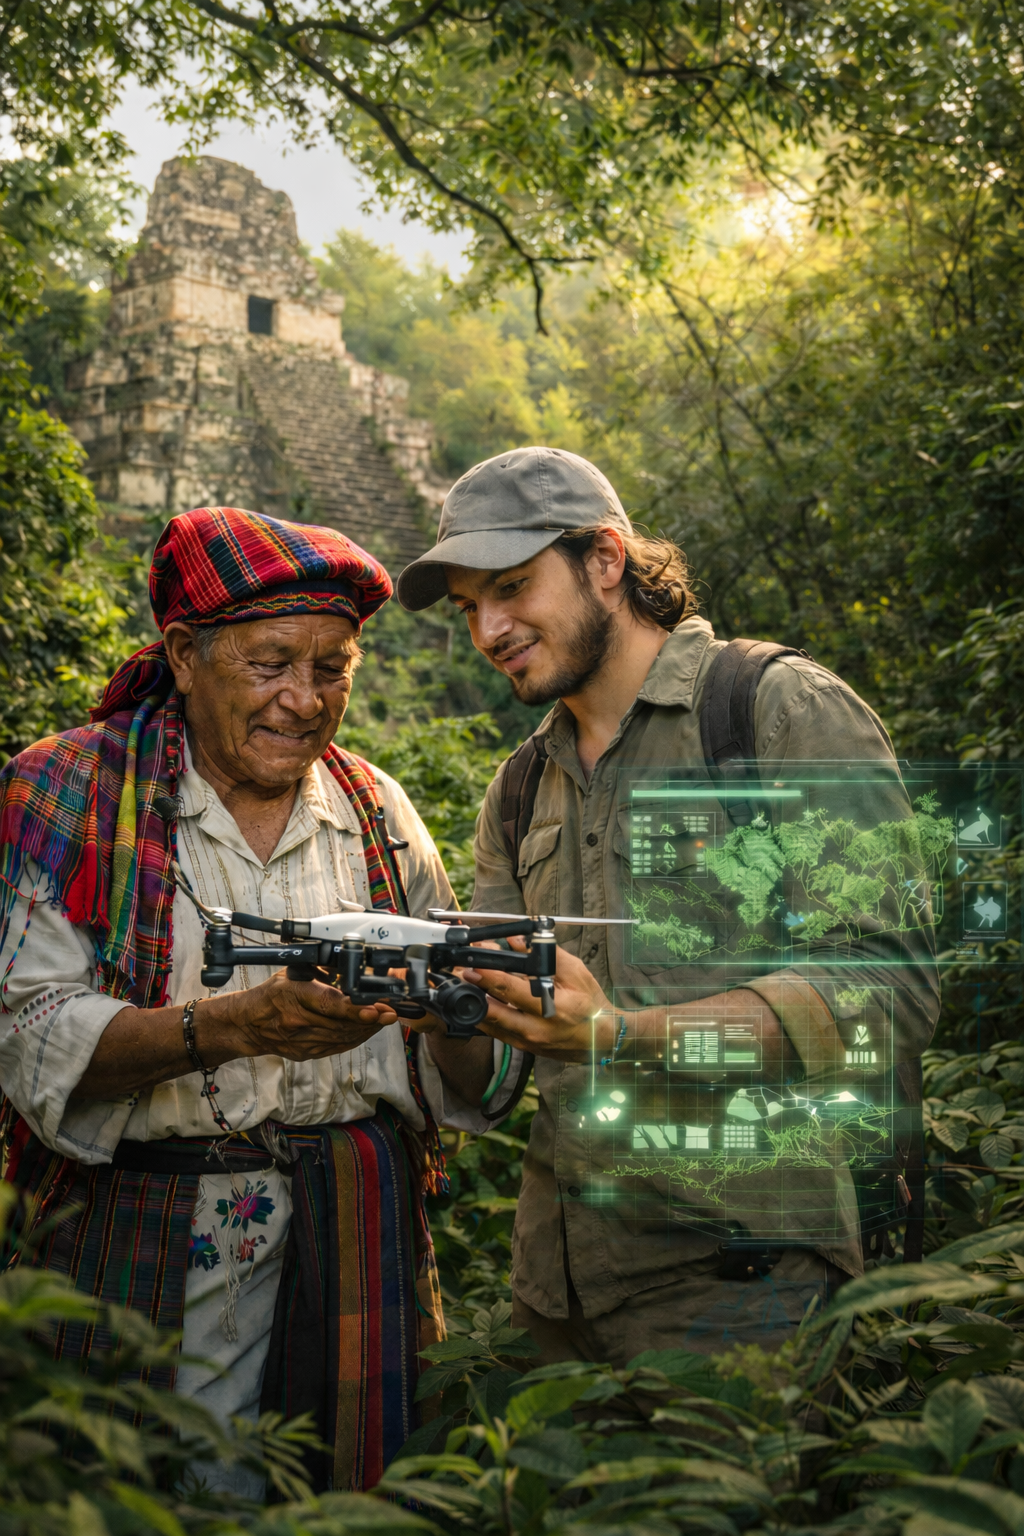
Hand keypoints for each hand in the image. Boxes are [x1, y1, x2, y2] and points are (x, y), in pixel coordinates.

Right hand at [222, 968, 397, 1060]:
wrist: (247, 1024)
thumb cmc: (271, 994)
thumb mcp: (292, 972)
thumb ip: (321, 969)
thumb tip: (351, 960)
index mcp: (292, 995)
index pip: (328, 1004)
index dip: (355, 1009)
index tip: (376, 1009)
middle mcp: (297, 1020)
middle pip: (341, 1023)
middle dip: (370, 1019)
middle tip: (392, 1011)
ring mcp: (301, 1041)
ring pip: (342, 1037)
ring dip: (367, 1029)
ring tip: (385, 1018)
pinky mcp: (305, 1053)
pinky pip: (337, 1047)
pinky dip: (355, 1037)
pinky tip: (367, 1029)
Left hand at [461, 936, 614, 1062]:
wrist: (602, 1039)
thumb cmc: (591, 1004)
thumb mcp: (576, 973)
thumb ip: (547, 955)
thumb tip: (517, 940)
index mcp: (552, 1008)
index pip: (512, 989)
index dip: (489, 975)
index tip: (474, 963)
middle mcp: (537, 1029)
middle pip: (493, 1012)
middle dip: (473, 991)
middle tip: (462, 974)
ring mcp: (528, 1042)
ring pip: (490, 1025)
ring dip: (475, 1004)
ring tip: (465, 986)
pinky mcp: (523, 1048)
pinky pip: (497, 1032)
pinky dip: (486, 1017)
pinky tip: (478, 1002)